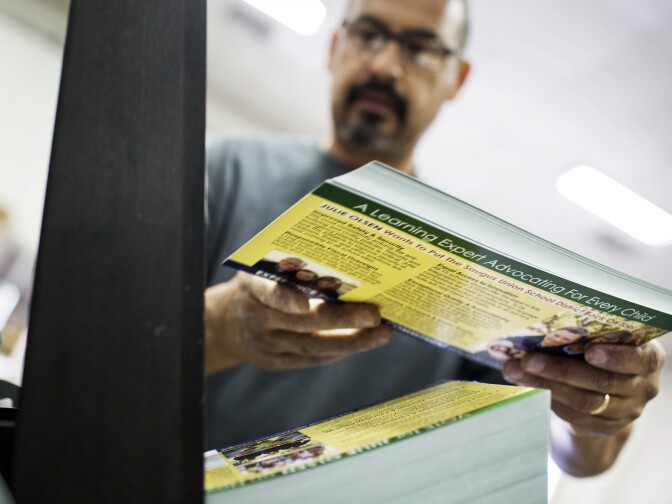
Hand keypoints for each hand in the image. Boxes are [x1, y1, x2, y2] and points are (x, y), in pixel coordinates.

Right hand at [205, 272, 392, 373]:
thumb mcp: (260, 267)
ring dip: (352, 341)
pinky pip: (312, 359)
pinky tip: (365, 342)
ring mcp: (268, 345)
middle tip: (374, 315)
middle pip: (302, 323)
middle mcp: (259, 319)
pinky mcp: (277, 363)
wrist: (225, 323)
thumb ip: (289, 265)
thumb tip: (341, 254)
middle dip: (341, 320)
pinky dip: (340, 350)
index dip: (284, 298)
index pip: (267, 292)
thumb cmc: (257, 285)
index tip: (304, 303)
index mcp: (252, 288)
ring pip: (313, 346)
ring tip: (383, 333)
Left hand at [502, 340, 664, 474]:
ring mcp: (627, 411)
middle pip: (601, 381)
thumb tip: (542, 326)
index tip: (589, 352)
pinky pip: (576, 418)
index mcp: (648, 358)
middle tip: (528, 360)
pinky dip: (551, 402)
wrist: (609, 387)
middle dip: (560, 370)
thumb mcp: (608, 339)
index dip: (614, 357)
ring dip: (546, 386)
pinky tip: (528, 390)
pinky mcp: (606, 427)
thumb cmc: (606, 349)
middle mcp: (643, 386)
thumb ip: (589, 334)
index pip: (637, 359)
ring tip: (515, 372)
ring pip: (584, 401)